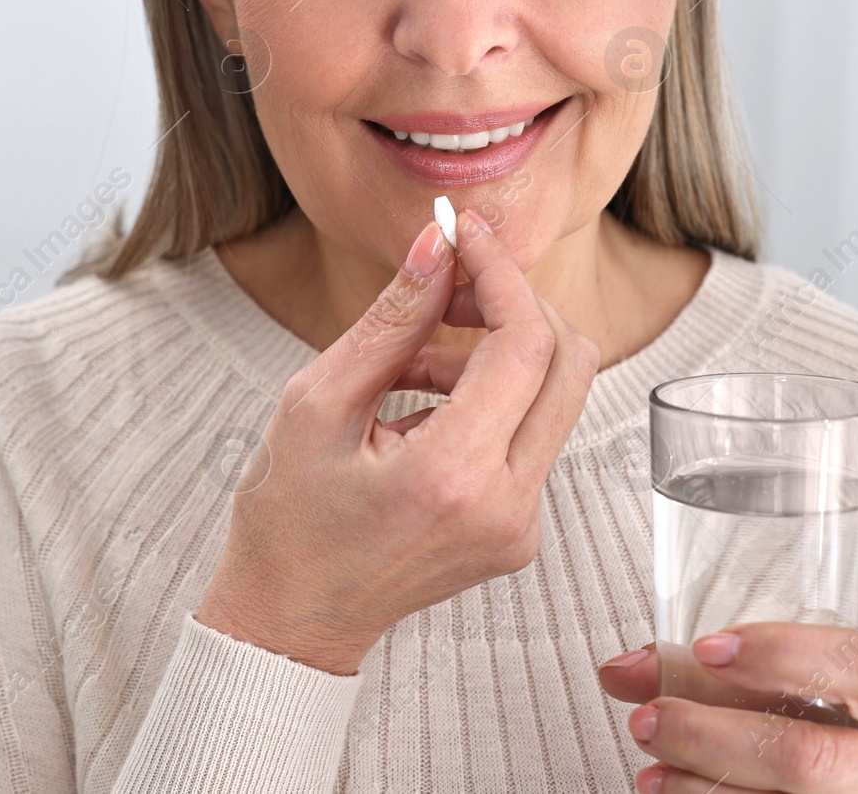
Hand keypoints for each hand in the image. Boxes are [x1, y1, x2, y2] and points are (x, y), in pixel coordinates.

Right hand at [197, 209, 600, 674]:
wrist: (291, 621)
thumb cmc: (287, 521)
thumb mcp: (316, 405)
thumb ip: (390, 321)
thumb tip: (437, 247)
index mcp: (455, 476)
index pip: (527, 343)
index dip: (501, 274)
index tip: (464, 236)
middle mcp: (508, 506)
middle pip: (569, 362)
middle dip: (515, 302)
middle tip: (449, 283)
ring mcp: (522, 524)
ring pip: (554, 395)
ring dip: (496, 349)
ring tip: (409, 356)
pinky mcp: (520, 529)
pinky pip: (530, 434)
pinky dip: (487, 395)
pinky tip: (420, 400)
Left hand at [598, 624, 857, 792]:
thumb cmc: (853, 734)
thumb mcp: (815, 691)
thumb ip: (725, 673)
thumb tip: (624, 670)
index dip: (785, 654)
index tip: (707, 649)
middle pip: (814, 758)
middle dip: (715, 736)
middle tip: (650, 718)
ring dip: (703, 786)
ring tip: (650, 765)